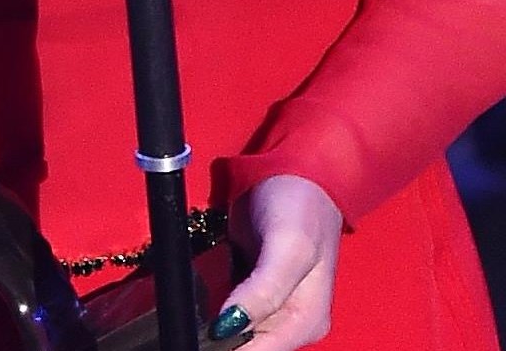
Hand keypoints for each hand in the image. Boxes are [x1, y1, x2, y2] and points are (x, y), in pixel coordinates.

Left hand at [210, 175, 342, 348]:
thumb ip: (263, 292)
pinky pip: (225, 312)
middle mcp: (290, 324)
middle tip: (199, 302)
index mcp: (306, 322)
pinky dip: (209, 305)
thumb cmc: (301, 205)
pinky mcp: (251, 294)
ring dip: (209, 320)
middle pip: (242, 347)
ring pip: (230, 332)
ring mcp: (270, 310)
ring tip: (203, 287)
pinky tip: (203, 287)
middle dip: (216, 332)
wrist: (295, 172)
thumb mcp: (289, 247)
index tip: (199, 326)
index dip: (225, 345)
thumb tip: (227, 328)